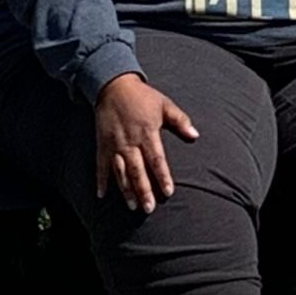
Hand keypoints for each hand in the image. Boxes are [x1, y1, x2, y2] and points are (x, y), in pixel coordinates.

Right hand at [92, 73, 197, 212]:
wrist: (114, 86)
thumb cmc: (143, 97)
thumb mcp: (164, 105)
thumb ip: (180, 121)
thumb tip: (195, 135)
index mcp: (147, 132)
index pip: (156, 159)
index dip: (162, 176)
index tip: (168, 192)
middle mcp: (130, 141)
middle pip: (137, 170)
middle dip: (143, 190)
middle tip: (149, 208)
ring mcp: (114, 144)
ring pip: (120, 172)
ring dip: (125, 190)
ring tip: (132, 206)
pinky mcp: (102, 144)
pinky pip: (100, 165)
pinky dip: (100, 180)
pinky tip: (101, 195)